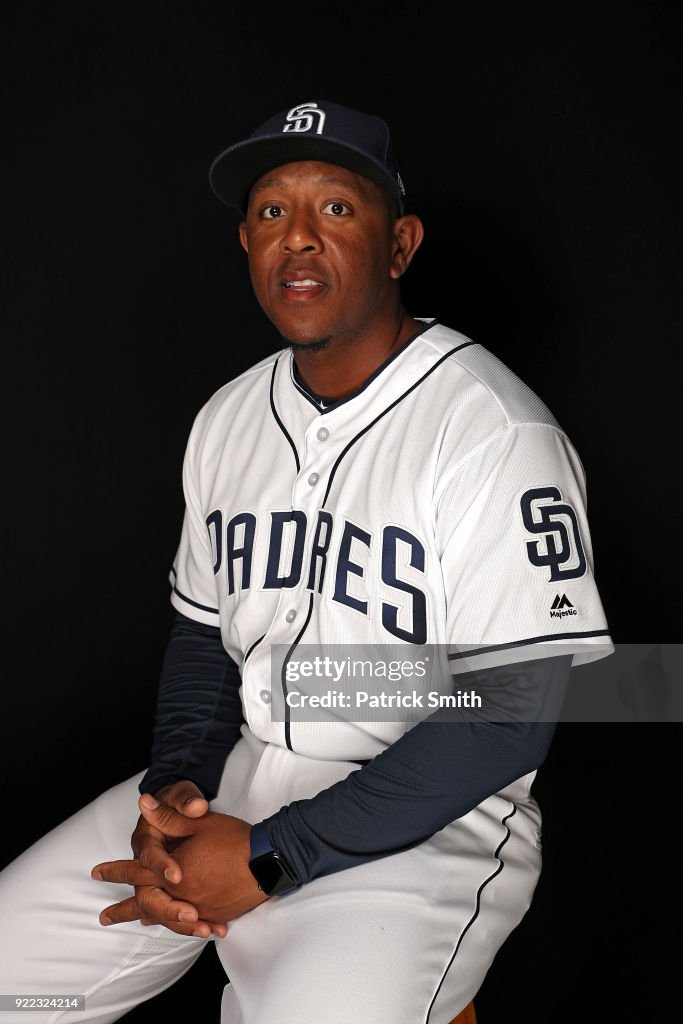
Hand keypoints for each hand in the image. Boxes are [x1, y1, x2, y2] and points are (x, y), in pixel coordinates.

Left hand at [92, 794, 267, 933]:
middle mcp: (181, 894)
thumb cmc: (233, 839)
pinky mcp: (216, 914)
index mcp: (172, 870)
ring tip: (137, 921)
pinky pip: (192, 922)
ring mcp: (199, 908)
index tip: (96, 872)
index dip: (115, 871)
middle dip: (123, 910)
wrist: (268, 859)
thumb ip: (168, 815)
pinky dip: (180, 923)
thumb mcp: (198, 822)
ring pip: (167, 917)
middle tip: (104, 917)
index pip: (136, 870)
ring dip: (151, 918)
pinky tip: (178, 923)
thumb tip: (143, 802)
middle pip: (146, 903)